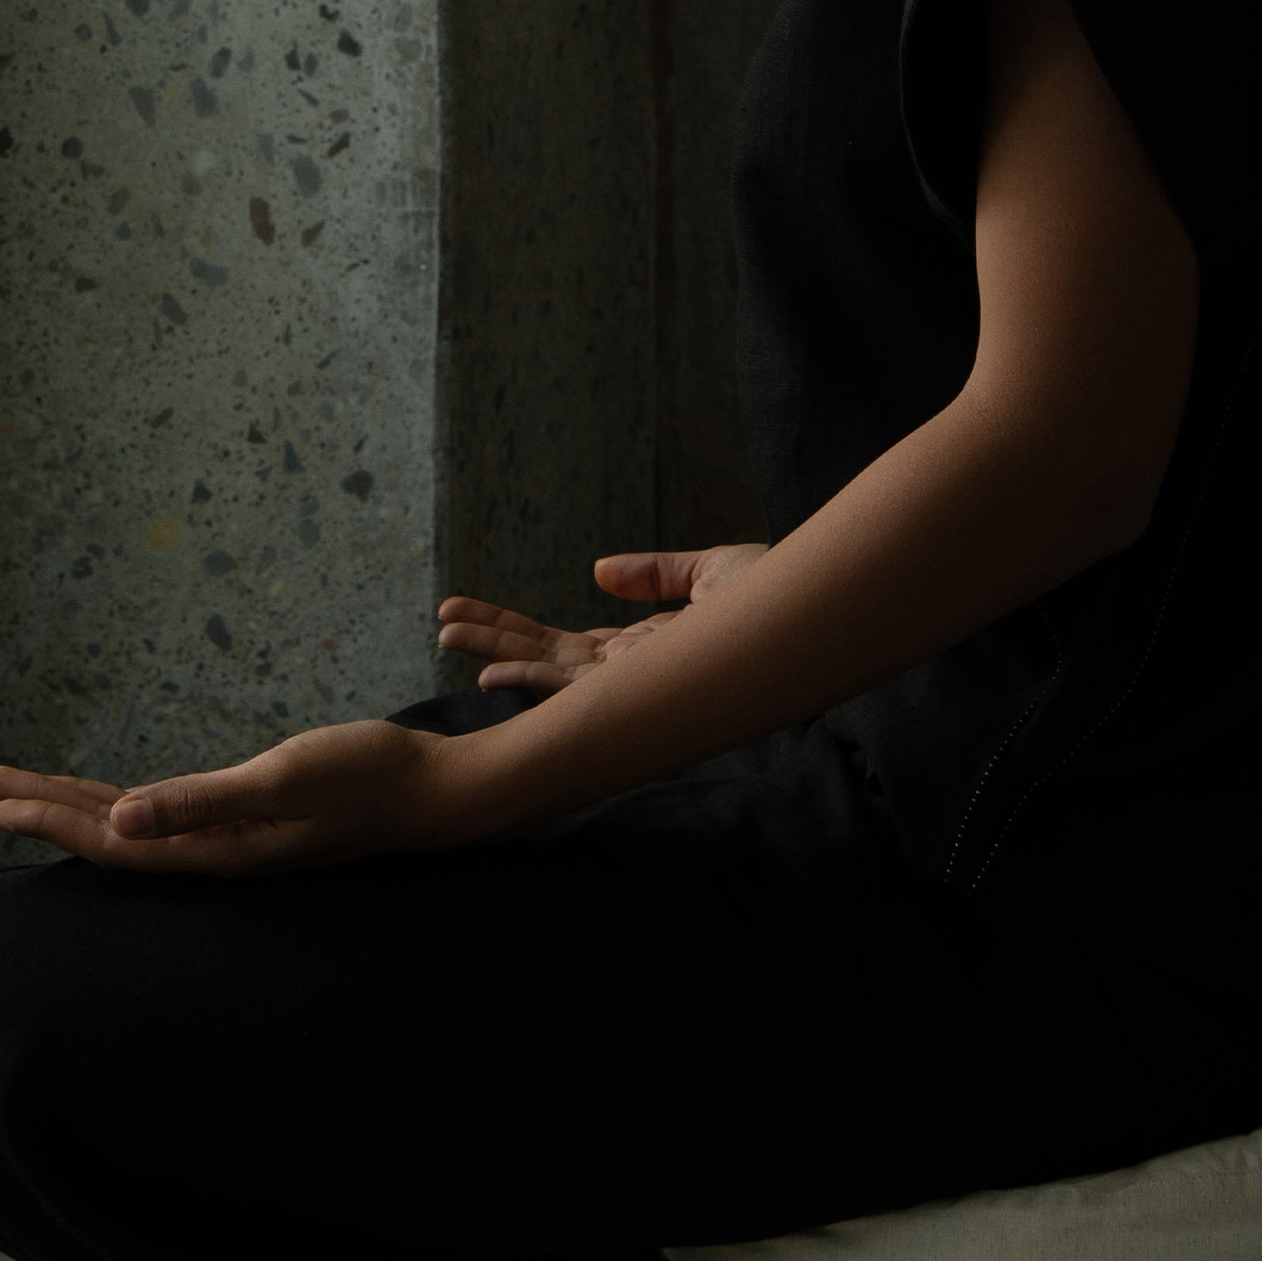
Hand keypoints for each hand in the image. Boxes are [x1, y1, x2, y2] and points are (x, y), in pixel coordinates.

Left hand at [0, 713, 480, 874]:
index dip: (47, 820)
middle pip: (111, 836)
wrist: (435, 791)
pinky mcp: (254, 820)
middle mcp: (216, 853)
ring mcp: (235, 841)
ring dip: (80, 809)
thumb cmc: (367, 777)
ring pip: (137, 826)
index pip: (110, 839)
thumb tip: (123, 821)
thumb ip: (202, 803)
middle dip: (46, 813)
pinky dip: (129, 806)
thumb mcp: (282, 779)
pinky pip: (169, 817)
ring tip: (29, 795)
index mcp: (215, 849)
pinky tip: (119, 802)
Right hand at [434, 543, 771, 692]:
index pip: (567, 646)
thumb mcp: (713, 572)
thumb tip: (597, 570)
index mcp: (644, 650)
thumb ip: (656, 574)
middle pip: (546, 660)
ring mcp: (635, 683)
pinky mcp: (643, 686)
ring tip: (446, 638)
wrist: (819, 614)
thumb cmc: (782, 600)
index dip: (519, 632)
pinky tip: (491, 678)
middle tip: (441, 625)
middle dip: (494, 643)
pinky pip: (575, 690)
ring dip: (497, 657)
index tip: (471, 616)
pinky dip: (530, 686)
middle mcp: (632, 673)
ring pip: (549, 675)